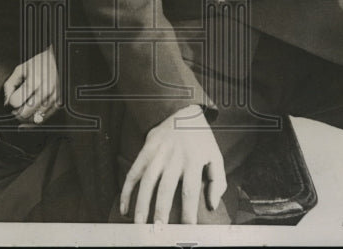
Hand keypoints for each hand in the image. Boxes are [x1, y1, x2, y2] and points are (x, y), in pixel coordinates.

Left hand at [3, 45, 60, 124]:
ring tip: (26, 105)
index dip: (10, 102)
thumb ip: (9, 86)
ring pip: (33, 118)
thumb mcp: (20, 70)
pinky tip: (34, 108)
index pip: (15, 102)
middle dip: (17, 112)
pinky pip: (43, 118)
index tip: (12, 99)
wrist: (57, 61)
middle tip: (17, 105)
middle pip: (24, 114)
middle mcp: (45, 90)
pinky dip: (36, 116)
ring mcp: (53, 98)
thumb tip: (7, 103)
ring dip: (27, 115)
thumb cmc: (38, 64)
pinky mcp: (58, 103)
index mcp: (34, 81)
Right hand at [120, 104, 225, 224]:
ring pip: (147, 180)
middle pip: (166, 187)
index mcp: (194, 159)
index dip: (189, 211)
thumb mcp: (215, 155)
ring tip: (139, 224)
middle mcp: (175, 156)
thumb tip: (212, 205)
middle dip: (161, 210)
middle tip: (158, 230)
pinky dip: (126, 190)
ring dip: (141, 203)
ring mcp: (158, 152)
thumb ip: (218, 181)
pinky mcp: (145, 149)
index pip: (190, 190)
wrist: (183, 111)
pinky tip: (124, 207)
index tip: (187, 229)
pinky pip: (133, 171)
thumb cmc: (201, 140)